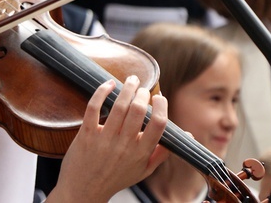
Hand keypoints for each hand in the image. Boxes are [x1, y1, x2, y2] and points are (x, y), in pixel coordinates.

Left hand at [47, 75, 168, 201]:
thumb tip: (186, 134)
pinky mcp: (86, 134)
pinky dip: (101, 92)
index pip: (158, 125)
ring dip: (127, 89)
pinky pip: (93, 108)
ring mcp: (104, 139)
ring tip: (132, 80)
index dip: (162, 107)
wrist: (85, 190)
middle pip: (139, 111)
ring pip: (119, 107)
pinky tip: (108, 84)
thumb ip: (163, 151)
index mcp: (141, 153)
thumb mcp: (144, 170)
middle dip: (143, 94)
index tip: (159, 97)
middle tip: (143, 87)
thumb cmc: (116, 178)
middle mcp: (124, 145)